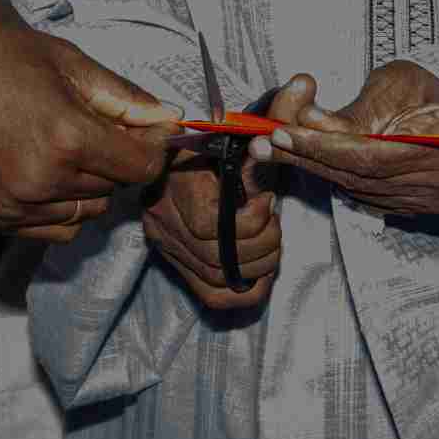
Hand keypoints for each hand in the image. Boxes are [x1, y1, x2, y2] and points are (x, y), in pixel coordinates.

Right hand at [0, 13, 180, 244]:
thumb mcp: (63, 60)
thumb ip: (121, 95)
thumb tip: (170, 118)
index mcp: (65, 138)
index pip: (142, 165)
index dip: (155, 145)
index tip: (151, 127)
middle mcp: (42, 181)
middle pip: (116, 187)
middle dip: (120, 157)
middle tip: (100, 122)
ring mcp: (14, 206)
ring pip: (88, 211)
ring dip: (92, 184)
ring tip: (68, 142)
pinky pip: (53, 228)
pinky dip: (62, 205)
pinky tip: (47, 167)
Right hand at [143, 143, 281, 310]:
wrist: (172, 157)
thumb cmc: (204, 146)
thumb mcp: (223, 143)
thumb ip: (242, 156)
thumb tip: (264, 153)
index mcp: (171, 186)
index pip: (208, 225)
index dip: (249, 222)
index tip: (267, 202)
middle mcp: (162, 223)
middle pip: (217, 257)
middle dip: (261, 245)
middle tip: (275, 226)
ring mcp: (168, 248)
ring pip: (217, 279)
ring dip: (258, 267)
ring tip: (272, 243)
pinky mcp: (177, 265)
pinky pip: (211, 295)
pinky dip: (243, 291)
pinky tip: (262, 273)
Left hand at [249, 62, 438, 217]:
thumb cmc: (430, 92)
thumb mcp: (397, 83)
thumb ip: (357, 108)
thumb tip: (307, 120)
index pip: (369, 154)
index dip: (322, 144)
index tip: (281, 131)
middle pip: (358, 176)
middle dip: (306, 156)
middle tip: (263, 143)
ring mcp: (428, 203)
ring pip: (355, 188)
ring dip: (311, 166)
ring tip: (274, 146)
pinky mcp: (413, 209)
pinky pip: (361, 194)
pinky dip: (332, 176)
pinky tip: (306, 159)